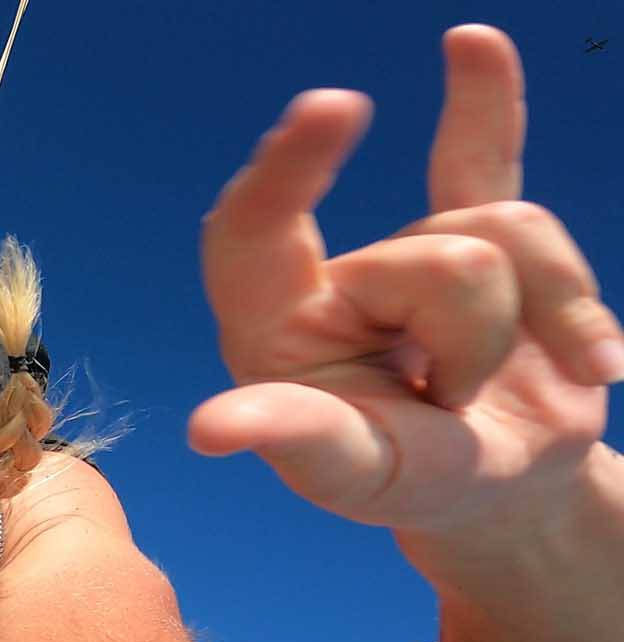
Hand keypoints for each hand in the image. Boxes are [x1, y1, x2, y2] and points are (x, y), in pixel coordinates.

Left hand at [190, 26, 620, 538]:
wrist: (497, 490)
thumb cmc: (405, 483)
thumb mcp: (356, 475)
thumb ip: (300, 438)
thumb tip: (209, 429)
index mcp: (273, 328)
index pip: (252, 232)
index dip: (285, 173)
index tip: (329, 111)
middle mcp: (332, 277)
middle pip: (437, 249)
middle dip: (475, 337)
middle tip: (451, 399)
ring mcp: (409, 255)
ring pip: (511, 227)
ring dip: (538, 321)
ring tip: (491, 382)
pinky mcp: (483, 243)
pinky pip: (482, 154)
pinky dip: (485, 101)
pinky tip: (471, 45)